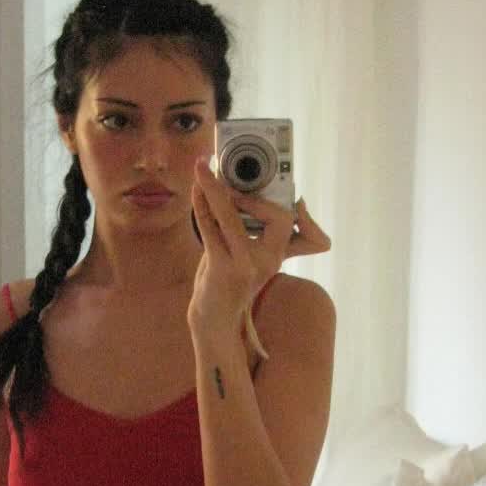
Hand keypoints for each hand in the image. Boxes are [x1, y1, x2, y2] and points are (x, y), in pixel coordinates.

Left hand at [188, 156, 330, 342]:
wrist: (216, 317)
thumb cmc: (230, 280)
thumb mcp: (254, 257)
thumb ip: (258, 230)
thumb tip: (249, 190)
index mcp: (276, 254)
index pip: (289, 221)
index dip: (277, 201)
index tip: (259, 184)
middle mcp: (267, 260)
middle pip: (276, 217)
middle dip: (249, 193)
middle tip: (226, 175)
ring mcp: (245, 264)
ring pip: (231, 217)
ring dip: (214, 188)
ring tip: (202, 167)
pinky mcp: (222, 267)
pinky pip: (210, 228)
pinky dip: (201, 205)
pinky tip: (196, 190)